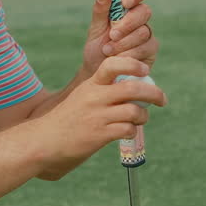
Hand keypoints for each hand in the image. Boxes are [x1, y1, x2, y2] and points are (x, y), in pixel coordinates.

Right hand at [33, 56, 166, 179]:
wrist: (43, 141)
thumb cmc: (65, 120)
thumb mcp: (81, 98)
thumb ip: (103, 92)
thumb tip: (133, 91)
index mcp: (90, 85)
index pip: (113, 64)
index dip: (133, 64)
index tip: (144, 69)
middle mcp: (95, 97)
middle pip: (133, 87)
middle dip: (154, 92)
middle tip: (162, 99)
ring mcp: (98, 116)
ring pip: (134, 110)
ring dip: (143, 116)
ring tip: (140, 119)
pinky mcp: (100, 135)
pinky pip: (128, 129)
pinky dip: (132, 131)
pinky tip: (126, 132)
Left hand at [82, 0, 157, 77]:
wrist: (98, 73)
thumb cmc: (97, 48)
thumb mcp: (95, 29)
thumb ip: (100, 10)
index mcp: (126, 7)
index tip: (125, 2)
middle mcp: (139, 18)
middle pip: (144, 11)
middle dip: (127, 24)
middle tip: (112, 35)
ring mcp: (147, 34)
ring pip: (143, 32)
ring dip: (124, 43)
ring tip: (108, 51)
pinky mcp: (151, 51)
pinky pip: (146, 48)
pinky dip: (130, 54)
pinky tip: (119, 59)